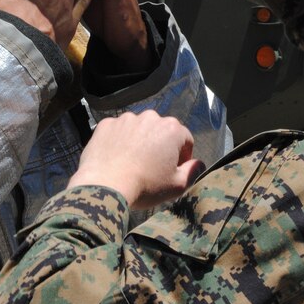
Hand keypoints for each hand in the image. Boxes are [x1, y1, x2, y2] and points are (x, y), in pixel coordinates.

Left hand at [67, 110, 204, 209]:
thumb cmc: (144, 186)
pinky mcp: (106, 124)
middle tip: (152, 167)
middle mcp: (150, 117)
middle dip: (160, 146)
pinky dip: (119, 140)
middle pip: (161, 131)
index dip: (182, 156)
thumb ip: (193, 172)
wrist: (105, 186)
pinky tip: (116, 158)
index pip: (185, 139)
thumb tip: (199, 164)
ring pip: (139, 129)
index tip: (173, 170)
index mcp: (171, 129)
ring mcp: (126, 119)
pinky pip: (118, 130)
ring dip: (139, 141)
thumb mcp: (177, 185)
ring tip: (132, 163)